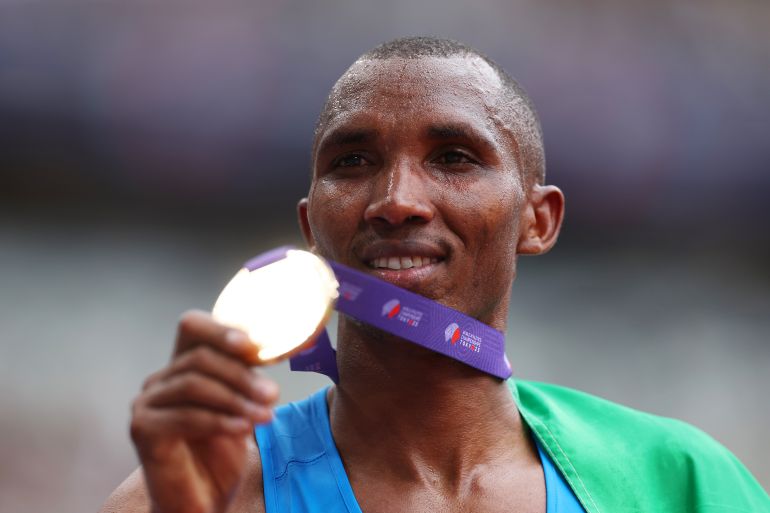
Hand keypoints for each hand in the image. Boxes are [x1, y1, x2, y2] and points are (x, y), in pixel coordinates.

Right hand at [130, 310, 278, 512]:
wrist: (201, 501)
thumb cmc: (220, 454)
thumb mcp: (240, 407)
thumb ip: (246, 380)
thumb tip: (269, 357)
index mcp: (181, 367)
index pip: (192, 327)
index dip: (220, 330)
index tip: (253, 346)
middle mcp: (159, 380)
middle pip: (200, 358)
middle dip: (241, 375)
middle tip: (272, 394)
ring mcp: (146, 403)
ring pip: (194, 384)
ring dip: (236, 399)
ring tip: (264, 416)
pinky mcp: (142, 429)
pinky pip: (186, 416)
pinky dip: (220, 421)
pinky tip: (243, 429)